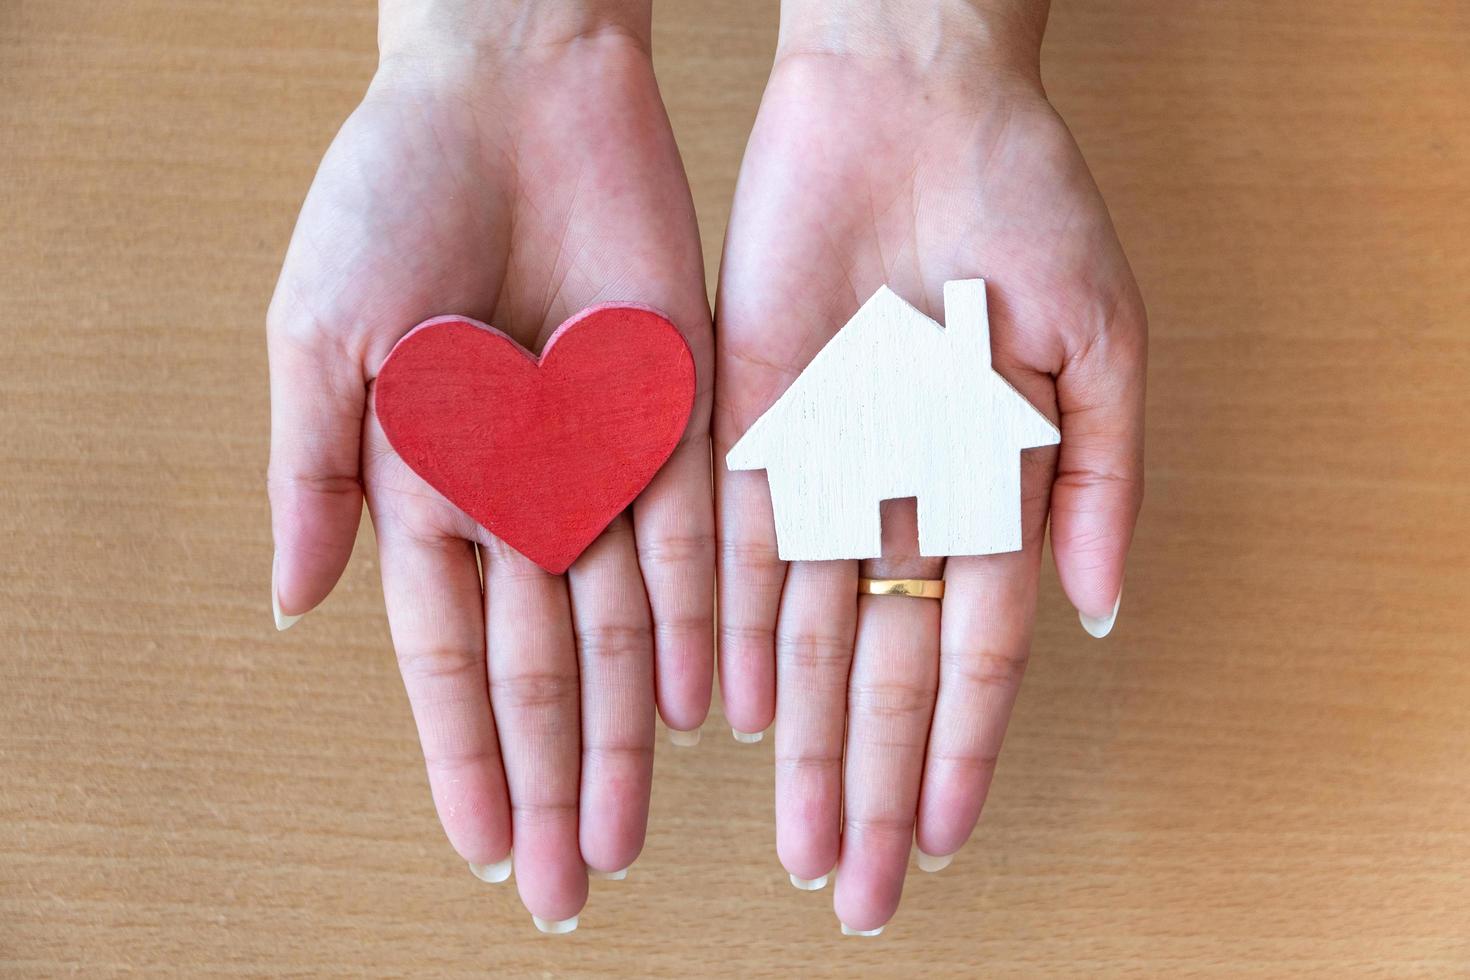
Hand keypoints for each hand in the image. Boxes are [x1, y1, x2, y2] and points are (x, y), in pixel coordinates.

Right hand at [267, 2, 713, 928]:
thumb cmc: (390, 191)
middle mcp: (521, 490)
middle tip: (566, 883)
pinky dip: (699, 622)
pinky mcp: (681, 410)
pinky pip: (695, 535)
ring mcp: (603, 458)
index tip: (480, 846)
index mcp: (425, 480)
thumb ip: (312, 470)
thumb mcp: (319, 330)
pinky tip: (705, 705)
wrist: (512, 83)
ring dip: (628, 730)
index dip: (463, 752)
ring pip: (624, 625)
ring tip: (629, 828)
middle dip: (552, 776)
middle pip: (541, 665)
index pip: (446, 653)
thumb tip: (295, 606)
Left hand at [715, 0, 1144, 932]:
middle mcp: (899, 492)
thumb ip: (1102, 473)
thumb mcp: (1101, 332)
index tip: (933, 837)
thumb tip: (1095, 612)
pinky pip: (730, 541)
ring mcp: (819, 461)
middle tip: (849, 888)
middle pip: (880, 665)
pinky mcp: (745, 417)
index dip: (953, 747)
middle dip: (866, 779)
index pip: (972, 647)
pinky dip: (724, 627)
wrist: (910, 93)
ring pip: (800, 628)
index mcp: (992, 482)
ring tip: (790, 833)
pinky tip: (721, 712)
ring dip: (796, 737)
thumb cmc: (1024, 197)